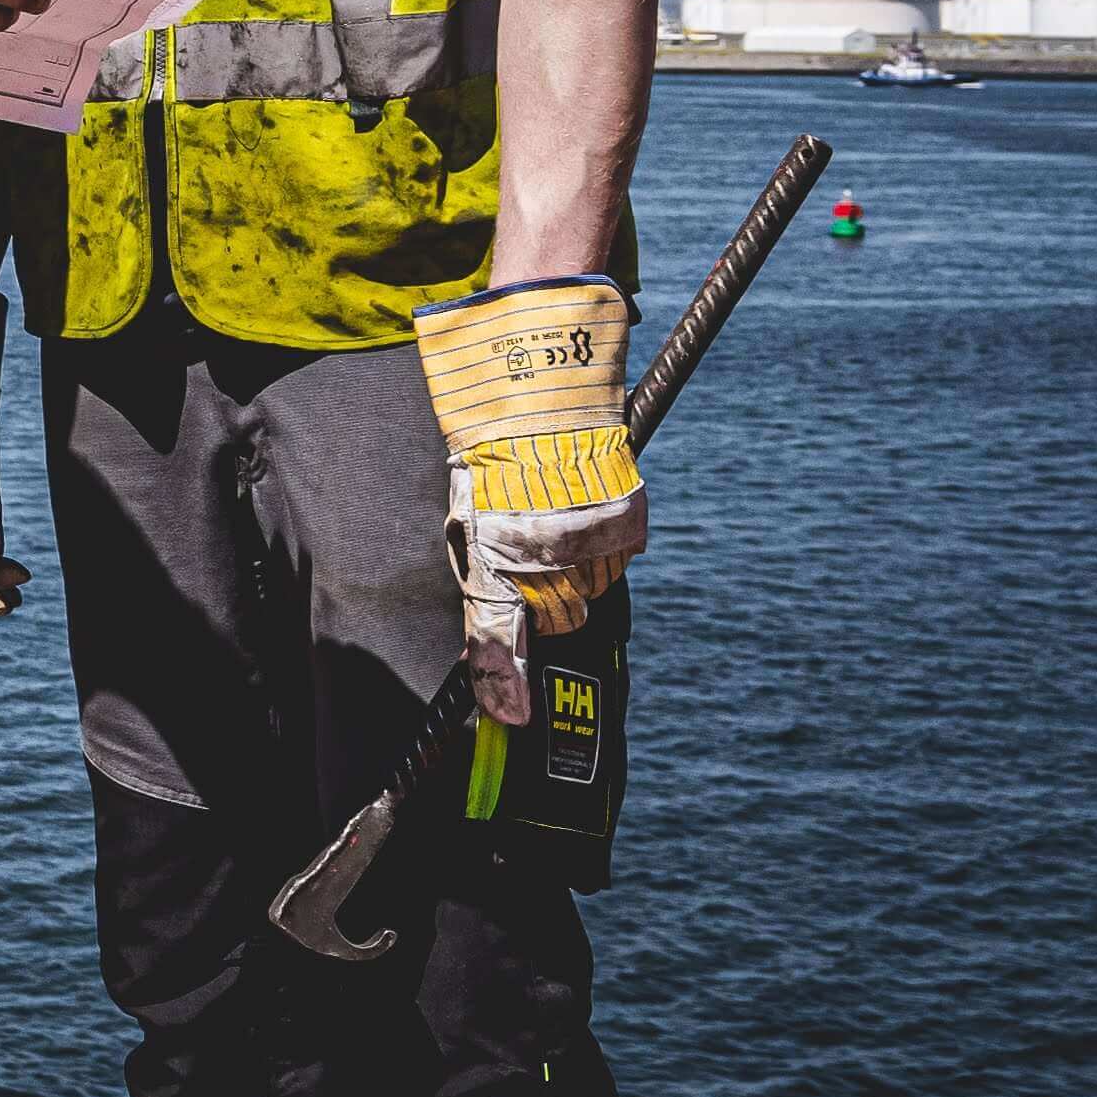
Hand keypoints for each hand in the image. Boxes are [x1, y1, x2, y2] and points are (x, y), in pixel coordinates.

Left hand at [417, 274, 646, 725]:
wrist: (536, 380)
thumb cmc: (490, 447)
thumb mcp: (468, 512)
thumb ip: (482, 587)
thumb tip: (493, 673)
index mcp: (494, 543)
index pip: (500, 632)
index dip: (505, 680)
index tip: (511, 716)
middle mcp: (545, 545)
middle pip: (556, 621)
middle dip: (542, 609)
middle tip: (530, 567)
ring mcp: (592, 533)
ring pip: (590, 592)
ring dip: (573, 576)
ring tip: (552, 528)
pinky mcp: (628, 517)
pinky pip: (619, 560)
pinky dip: (602, 549)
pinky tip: (581, 515)